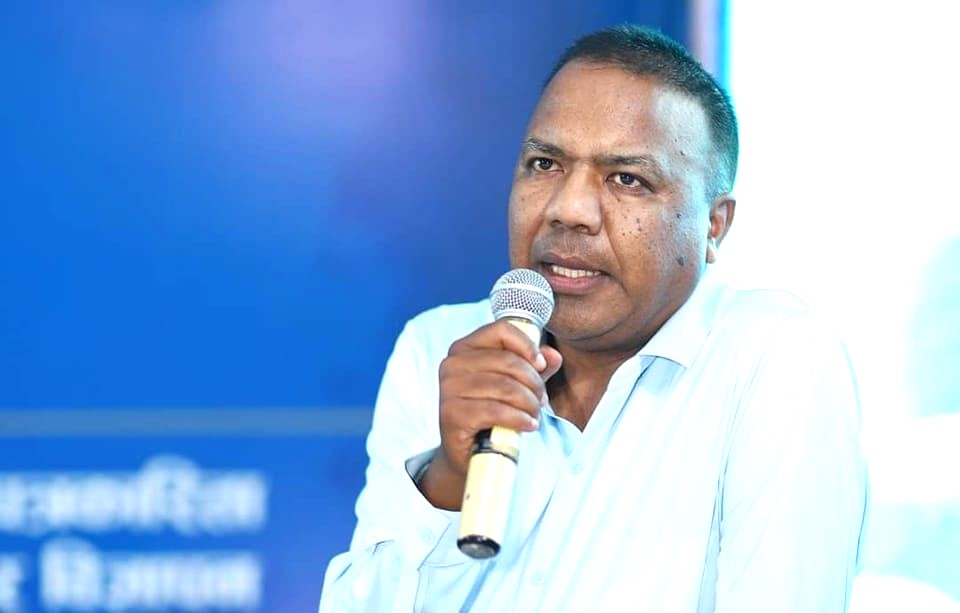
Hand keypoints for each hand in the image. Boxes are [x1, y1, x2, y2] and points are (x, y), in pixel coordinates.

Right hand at [418, 320, 562, 509]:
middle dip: (534, 382)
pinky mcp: (452, 414)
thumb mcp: (516, 385)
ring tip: (535, 414)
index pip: (501, 330)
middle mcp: (452, 364)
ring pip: (506, 387)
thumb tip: (552, 356)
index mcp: (464, 348)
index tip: (541, 364)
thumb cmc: (491, 413)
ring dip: (529, 403)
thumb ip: (534, 367)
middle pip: (508, 361)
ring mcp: (448, 389)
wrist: (466, 452)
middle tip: (541, 400)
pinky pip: (496, 411)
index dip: (527, 345)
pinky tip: (528, 425)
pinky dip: (520, 419)